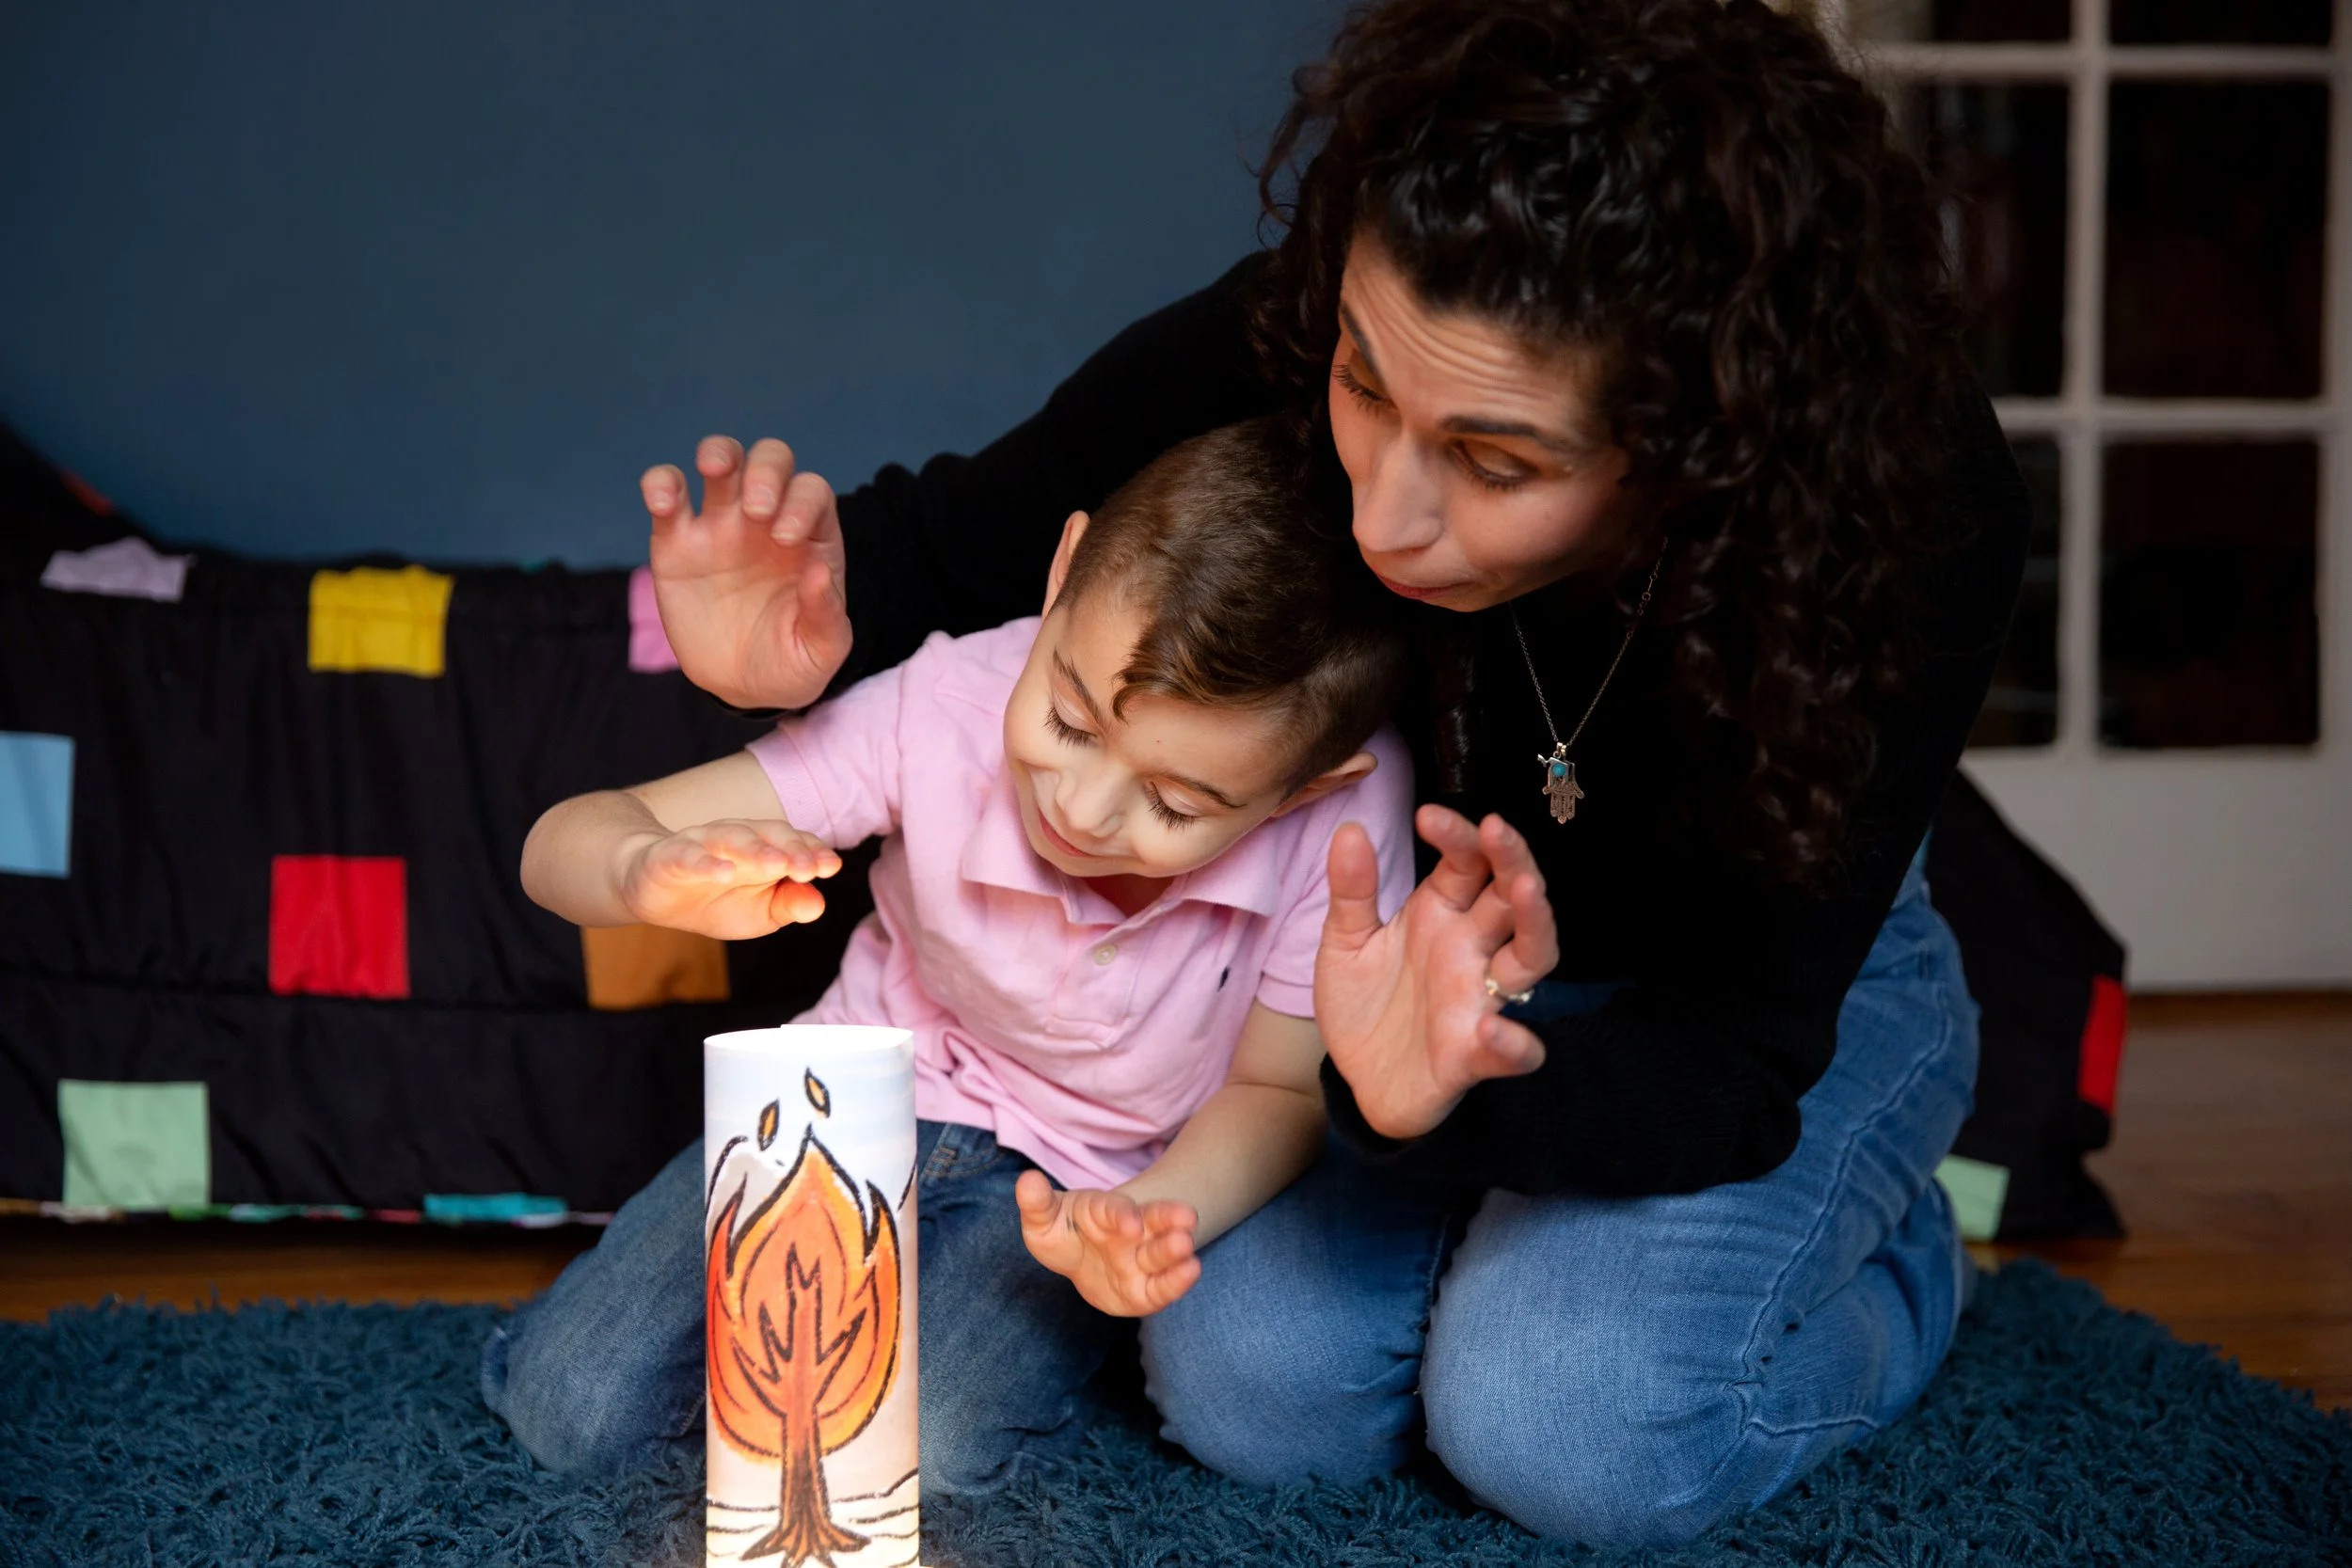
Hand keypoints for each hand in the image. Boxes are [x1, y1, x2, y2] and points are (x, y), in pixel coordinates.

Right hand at [616, 820, 841, 938]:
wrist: (653, 894)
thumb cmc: (714, 899)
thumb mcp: (759, 912)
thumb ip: (789, 905)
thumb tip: (818, 904)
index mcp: (764, 848)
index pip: (794, 843)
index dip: (813, 852)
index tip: (831, 867)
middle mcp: (737, 838)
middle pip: (768, 834)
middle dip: (791, 850)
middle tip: (809, 868)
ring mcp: (702, 843)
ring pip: (731, 837)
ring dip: (755, 849)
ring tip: (776, 864)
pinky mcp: (668, 856)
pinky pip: (688, 855)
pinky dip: (706, 862)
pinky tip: (723, 872)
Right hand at [643, 436, 852, 710]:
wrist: (743, 686)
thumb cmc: (792, 662)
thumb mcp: (822, 650)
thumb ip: (825, 614)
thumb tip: (819, 571)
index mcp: (810, 537)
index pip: (811, 493)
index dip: (801, 503)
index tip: (786, 537)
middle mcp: (767, 519)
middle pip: (771, 460)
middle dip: (765, 470)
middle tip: (756, 510)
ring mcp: (721, 525)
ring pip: (722, 461)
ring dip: (718, 452)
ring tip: (713, 468)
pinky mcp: (676, 542)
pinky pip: (667, 496)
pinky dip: (660, 485)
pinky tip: (662, 501)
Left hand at [1015, 1171, 1201, 1316]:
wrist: (1084, 1263)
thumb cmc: (1064, 1234)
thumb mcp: (1044, 1221)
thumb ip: (1036, 1203)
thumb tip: (1027, 1179)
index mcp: (1104, 1212)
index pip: (1115, 1210)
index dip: (1123, 1215)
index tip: (1130, 1224)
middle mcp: (1132, 1231)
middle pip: (1152, 1221)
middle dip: (1168, 1220)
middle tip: (1188, 1218)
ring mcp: (1141, 1259)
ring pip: (1161, 1252)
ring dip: (1175, 1250)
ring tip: (1187, 1248)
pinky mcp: (1146, 1290)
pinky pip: (1162, 1287)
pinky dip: (1177, 1281)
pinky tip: (1191, 1272)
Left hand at [1314, 806, 1558, 1139]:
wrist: (1357, 1080)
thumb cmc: (1365, 1004)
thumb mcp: (1345, 943)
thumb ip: (1352, 891)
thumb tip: (1350, 828)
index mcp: (1440, 915)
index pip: (1466, 863)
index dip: (1458, 835)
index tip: (1427, 815)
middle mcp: (1471, 951)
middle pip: (1512, 897)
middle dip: (1513, 859)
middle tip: (1497, 828)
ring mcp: (1479, 1001)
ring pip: (1532, 958)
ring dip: (1536, 924)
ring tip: (1525, 890)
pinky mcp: (1474, 1057)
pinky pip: (1512, 1052)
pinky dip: (1513, 1044)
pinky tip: (1492, 1030)